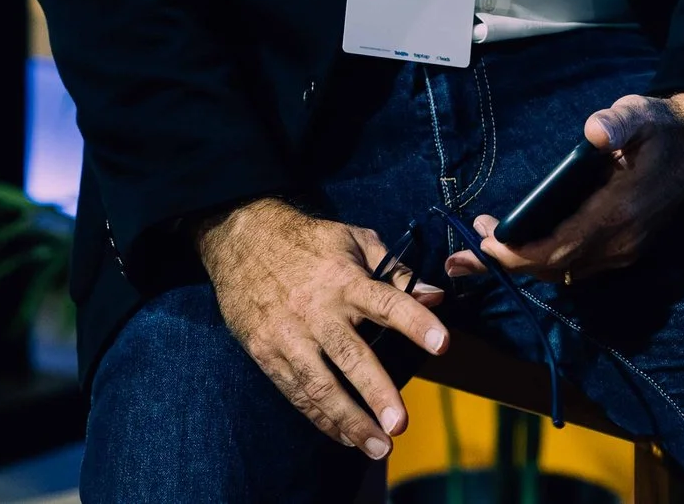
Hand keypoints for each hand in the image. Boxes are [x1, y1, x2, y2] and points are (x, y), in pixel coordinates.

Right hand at [195, 198, 446, 459]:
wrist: (240, 237)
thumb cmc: (307, 240)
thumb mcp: (353, 240)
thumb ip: (395, 270)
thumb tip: (435, 294)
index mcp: (345, 279)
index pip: (387, 302)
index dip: (416, 321)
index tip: (443, 344)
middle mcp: (317, 310)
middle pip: (350, 355)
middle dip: (376, 391)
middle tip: (401, 424)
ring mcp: (288, 335)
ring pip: (320, 384)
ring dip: (350, 420)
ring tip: (378, 446)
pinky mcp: (265, 352)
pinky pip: (296, 392)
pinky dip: (321, 418)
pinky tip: (345, 437)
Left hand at [445, 91, 683, 285]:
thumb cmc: (662, 126)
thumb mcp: (640, 112)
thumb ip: (618, 122)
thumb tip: (594, 131)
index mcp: (619, 212)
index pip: (557, 248)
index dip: (516, 254)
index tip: (481, 244)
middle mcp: (622, 241)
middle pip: (554, 268)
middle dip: (507, 263)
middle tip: (465, 250)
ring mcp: (627, 249)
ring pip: (566, 272)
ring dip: (525, 263)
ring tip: (484, 246)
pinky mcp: (628, 248)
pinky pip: (579, 265)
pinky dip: (547, 260)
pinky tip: (524, 243)